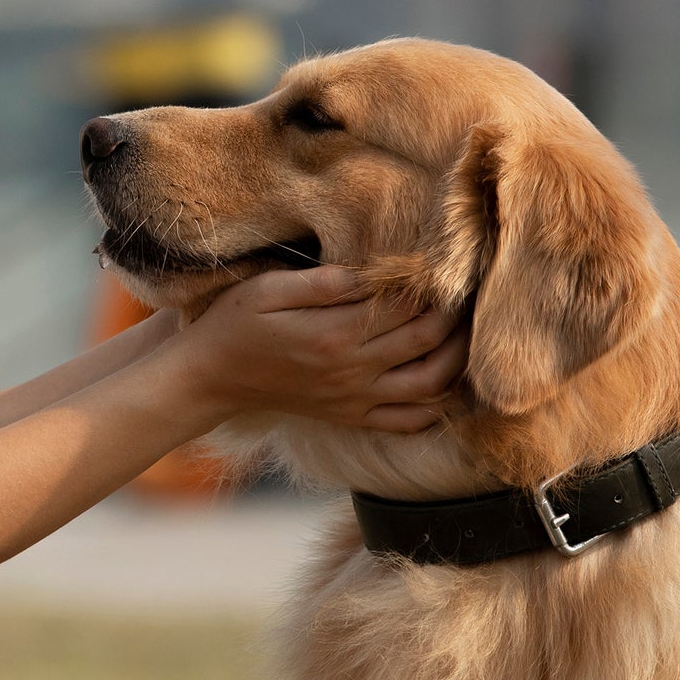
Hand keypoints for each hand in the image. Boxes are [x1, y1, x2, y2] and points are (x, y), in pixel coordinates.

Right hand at [159, 266, 464, 432]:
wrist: (209, 380)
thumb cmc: (233, 324)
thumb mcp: (267, 289)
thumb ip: (323, 283)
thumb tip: (373, 273)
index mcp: (334, 332)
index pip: (406, 304)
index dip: (434, 282)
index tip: (450, 259)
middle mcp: (352, 369)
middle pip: (428, 340)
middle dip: (457, 313)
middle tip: (470, 287)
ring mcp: (355, 398)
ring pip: (431, 384)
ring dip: (458, 358)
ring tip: (467, 329)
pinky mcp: (351, 416)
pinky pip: (408, 420)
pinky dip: (437, 405)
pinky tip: (447, 382)